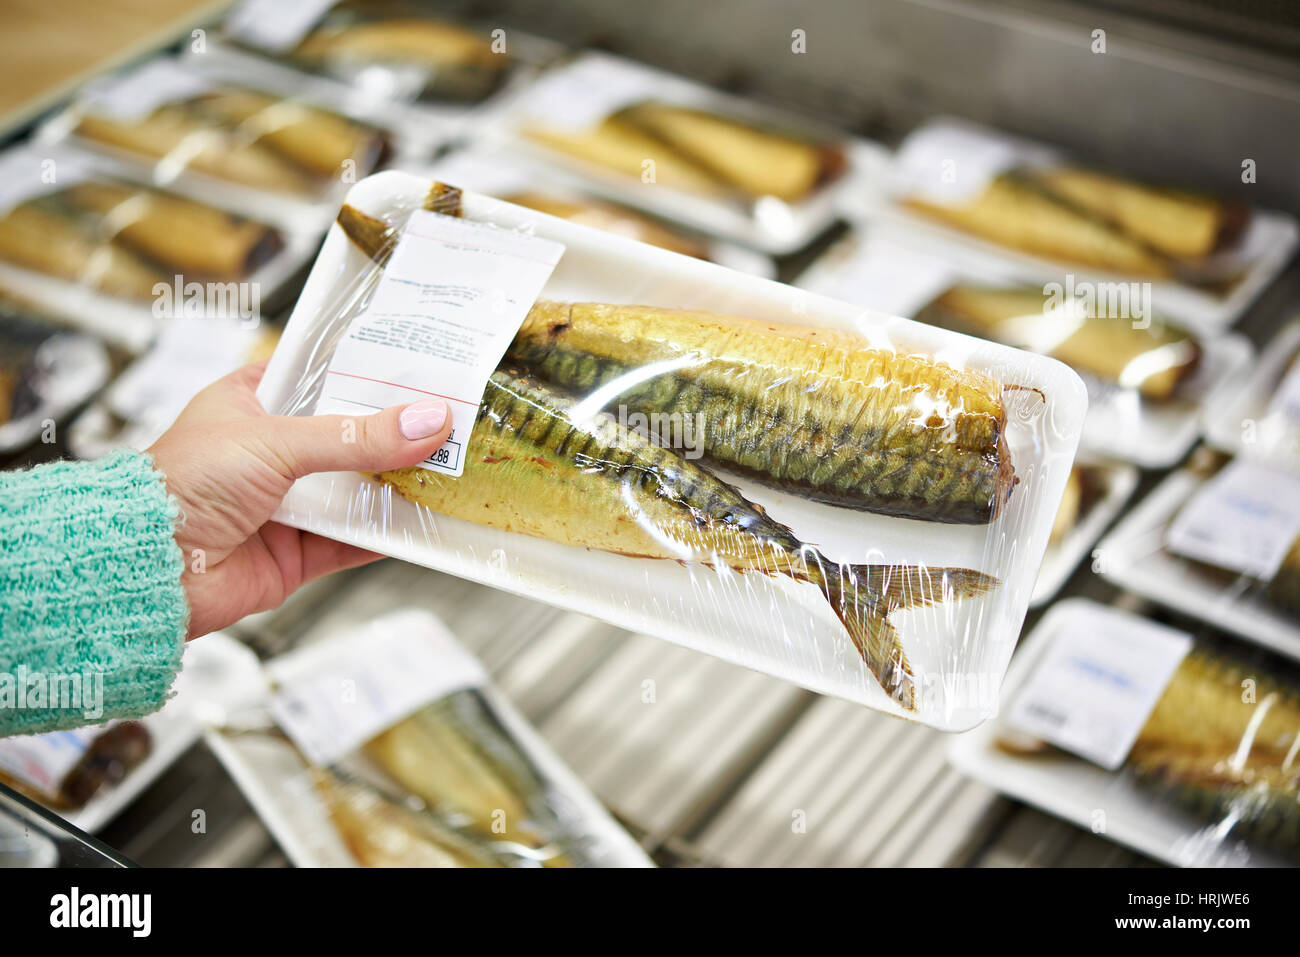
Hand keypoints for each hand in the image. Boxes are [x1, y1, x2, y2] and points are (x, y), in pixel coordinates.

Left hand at [146, 360, 451, 639]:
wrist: (145, 570)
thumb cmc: (182, 485)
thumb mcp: (276, 441)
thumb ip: (356, 435)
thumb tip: (428, 421)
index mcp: (250, 404)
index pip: (319, 378)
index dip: (366, 374)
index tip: (419, 369)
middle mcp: (268, 454)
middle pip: (347, 438)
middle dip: (394, 435)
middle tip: (449, 422)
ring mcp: (282, 506)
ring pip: (354, 492)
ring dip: (395, 486)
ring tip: (448, 472)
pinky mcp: (292, 555)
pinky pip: (350, 543)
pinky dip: (385, 536)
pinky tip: (421, 525)